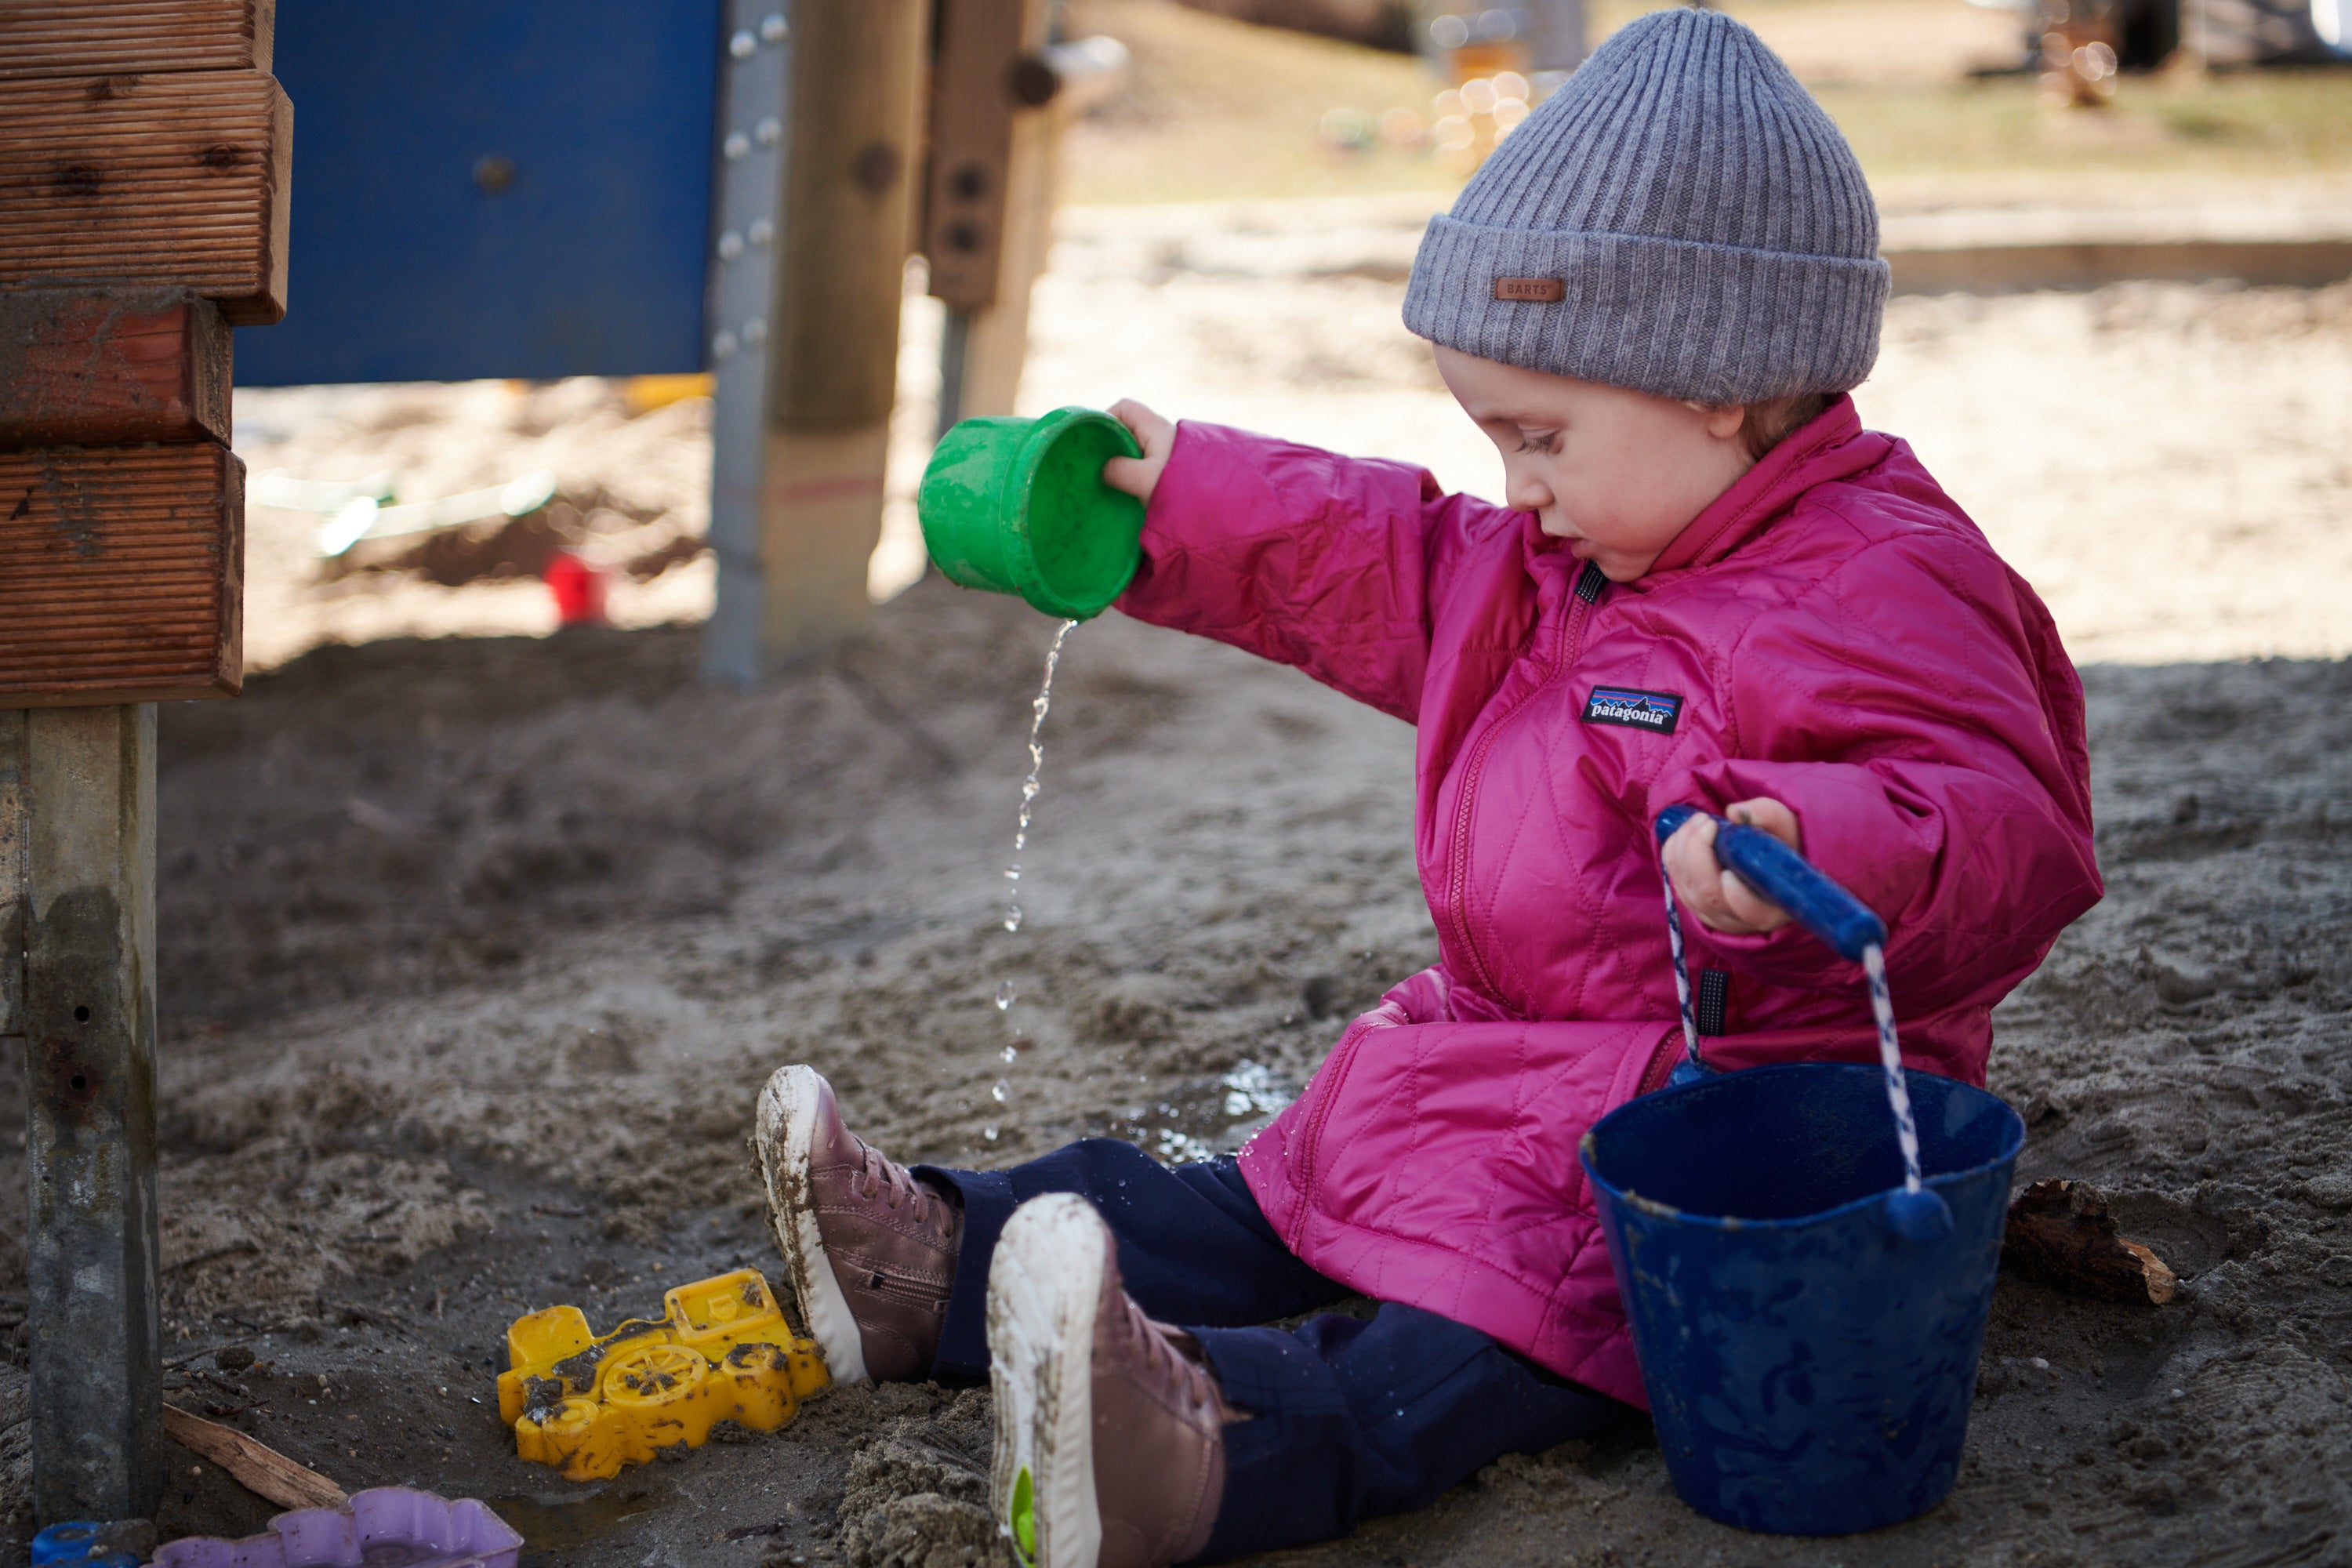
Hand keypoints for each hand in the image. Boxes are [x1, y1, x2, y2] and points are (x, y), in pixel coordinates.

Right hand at [1102, 399, 1175, 504]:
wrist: (1223, 503)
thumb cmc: (1181, 487)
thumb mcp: (1144, 480)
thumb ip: (1119, 471)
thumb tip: (1104, 470)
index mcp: (1155, 427)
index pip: (1125, 408)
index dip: (1106, 419)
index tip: (1096, 442)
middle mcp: (1163, 435)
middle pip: (1129, 429)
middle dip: (1113, 446)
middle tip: (1100, 466)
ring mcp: (1170, 453)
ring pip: (1138, 449)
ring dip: (1125, 464)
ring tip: (1114, 483)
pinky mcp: (1174, 470)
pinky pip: (1149, 464)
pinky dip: (1137, 474)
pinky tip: (1131, 492)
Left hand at [1662, 798, 1800, 935]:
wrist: (1764, 859)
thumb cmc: (1780, 846)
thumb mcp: (1785, 827)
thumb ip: (1768, 815)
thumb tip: (1734, 812)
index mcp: (1776, 907)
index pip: (1754, 913)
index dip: (1739, 898)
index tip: (1729, 873)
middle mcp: (1743, 919)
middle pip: (1711, 896)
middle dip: (1700, 854)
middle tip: (1707, 822)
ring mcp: (1714, 915)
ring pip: (1689, 890)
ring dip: (1684, 849)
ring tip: (1699, 820)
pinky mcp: (1695, 905)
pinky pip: (1676, 883)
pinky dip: (1674, 855)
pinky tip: (1685, 833)